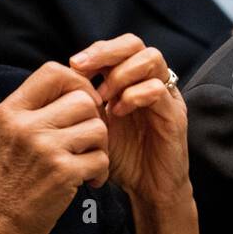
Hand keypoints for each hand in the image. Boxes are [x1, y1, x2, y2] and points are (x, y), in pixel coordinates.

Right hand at [0, 62, 109, 233]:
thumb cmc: (6, 181)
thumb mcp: (7, 135)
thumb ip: (35, 110)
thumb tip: (78, 85)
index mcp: (10, 111)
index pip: (53, 70)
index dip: (77, 82)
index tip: (82, 103)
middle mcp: (25, 125)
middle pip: (83, 99)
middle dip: (94, 119)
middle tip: (87, 140)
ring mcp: (44, 148)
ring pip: (98, 127)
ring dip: (100, 147)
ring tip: (86, 162)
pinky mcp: (62, 172)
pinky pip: (101, 158)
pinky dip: (101, 172)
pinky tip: (88, 182)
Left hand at [69, 35, 190, 209]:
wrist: (148, 190)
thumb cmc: (121, 158)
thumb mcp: (96, 125)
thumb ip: (85, 102)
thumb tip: (57, 81)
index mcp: (134, 81)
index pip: (118, 46)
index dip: (96, 50)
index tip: (72, 65)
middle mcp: (153, 82)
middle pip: (135, 43)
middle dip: (106, 52)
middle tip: (81, 67)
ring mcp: (167, 96)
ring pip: (151, 59)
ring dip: (121, 73)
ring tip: (102, 94)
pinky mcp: (175, 115)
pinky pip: (159, 90)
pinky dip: (135, 95)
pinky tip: (118, 111)